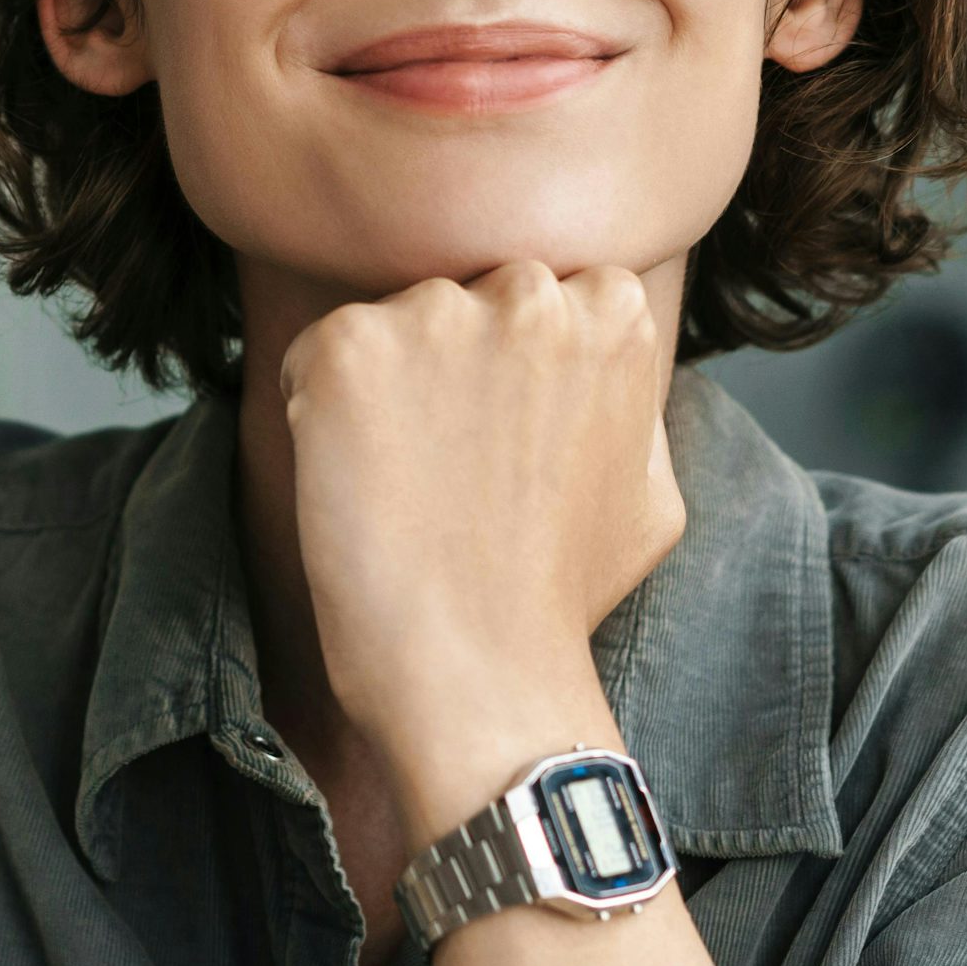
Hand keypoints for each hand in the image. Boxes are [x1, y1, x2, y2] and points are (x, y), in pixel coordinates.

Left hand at [279, 261, 686, 852]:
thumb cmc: (561, 599)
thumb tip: (610, 368)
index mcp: (613, 310)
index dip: (509, 370)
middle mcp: (530, 291)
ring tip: (405, 487)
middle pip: (462, 295)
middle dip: (448, 363)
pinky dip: (317, 413)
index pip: (538, 294)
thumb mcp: (651, 488)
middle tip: (447, 467)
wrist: (480, 673)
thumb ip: (631, 402)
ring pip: (390, 325)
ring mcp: (436, 315)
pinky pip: (314, 356)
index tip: (501, 441)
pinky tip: (355, 485)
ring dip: (385, 388)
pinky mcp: (348, 350)